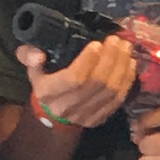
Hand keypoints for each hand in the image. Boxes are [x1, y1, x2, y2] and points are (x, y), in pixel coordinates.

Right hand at [14, 35, 141, 132]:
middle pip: (96, 83)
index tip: (98, 43)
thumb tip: (38, 54)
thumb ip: (28, 55)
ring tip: (125, 48)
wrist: (52, 111)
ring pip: (110, 91)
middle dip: (110, 59)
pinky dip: (127, 80)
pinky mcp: (99, 119)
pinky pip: (118, 99)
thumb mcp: (32, 66)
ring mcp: (84, 115)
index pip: (73, 79)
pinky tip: (130, 64)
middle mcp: (66, 107)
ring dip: (121, 67)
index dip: (88, 61)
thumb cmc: (44, 81)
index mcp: (47, 92)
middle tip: (117, 41)